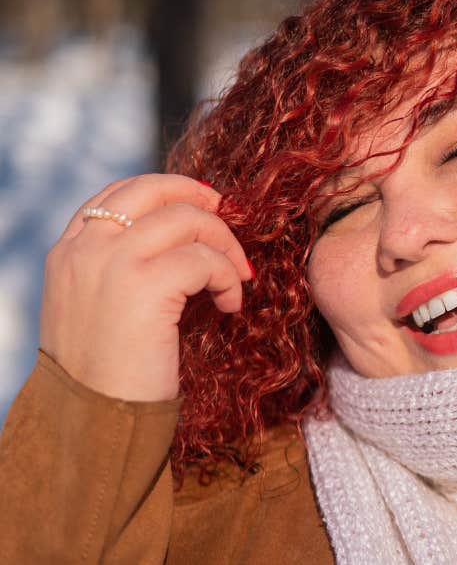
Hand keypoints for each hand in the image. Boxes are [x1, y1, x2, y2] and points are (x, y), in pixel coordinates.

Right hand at [39, 174, 253, 401]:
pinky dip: (228, 278)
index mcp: (68, 252)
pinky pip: (204, 259)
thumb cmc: (106, 375)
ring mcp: (113, 263)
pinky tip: (230, 305)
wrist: (94, 419)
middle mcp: (85, 249)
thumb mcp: (97, 309)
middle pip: (154, 190)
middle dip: (203, 201)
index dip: (168, 190)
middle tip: (231, 224)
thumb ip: (118, 270)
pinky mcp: (145, 286)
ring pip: (187, 219)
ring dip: (225, 246)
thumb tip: (177, 243)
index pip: (118, 194)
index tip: (203, 207)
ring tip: (235, 281)